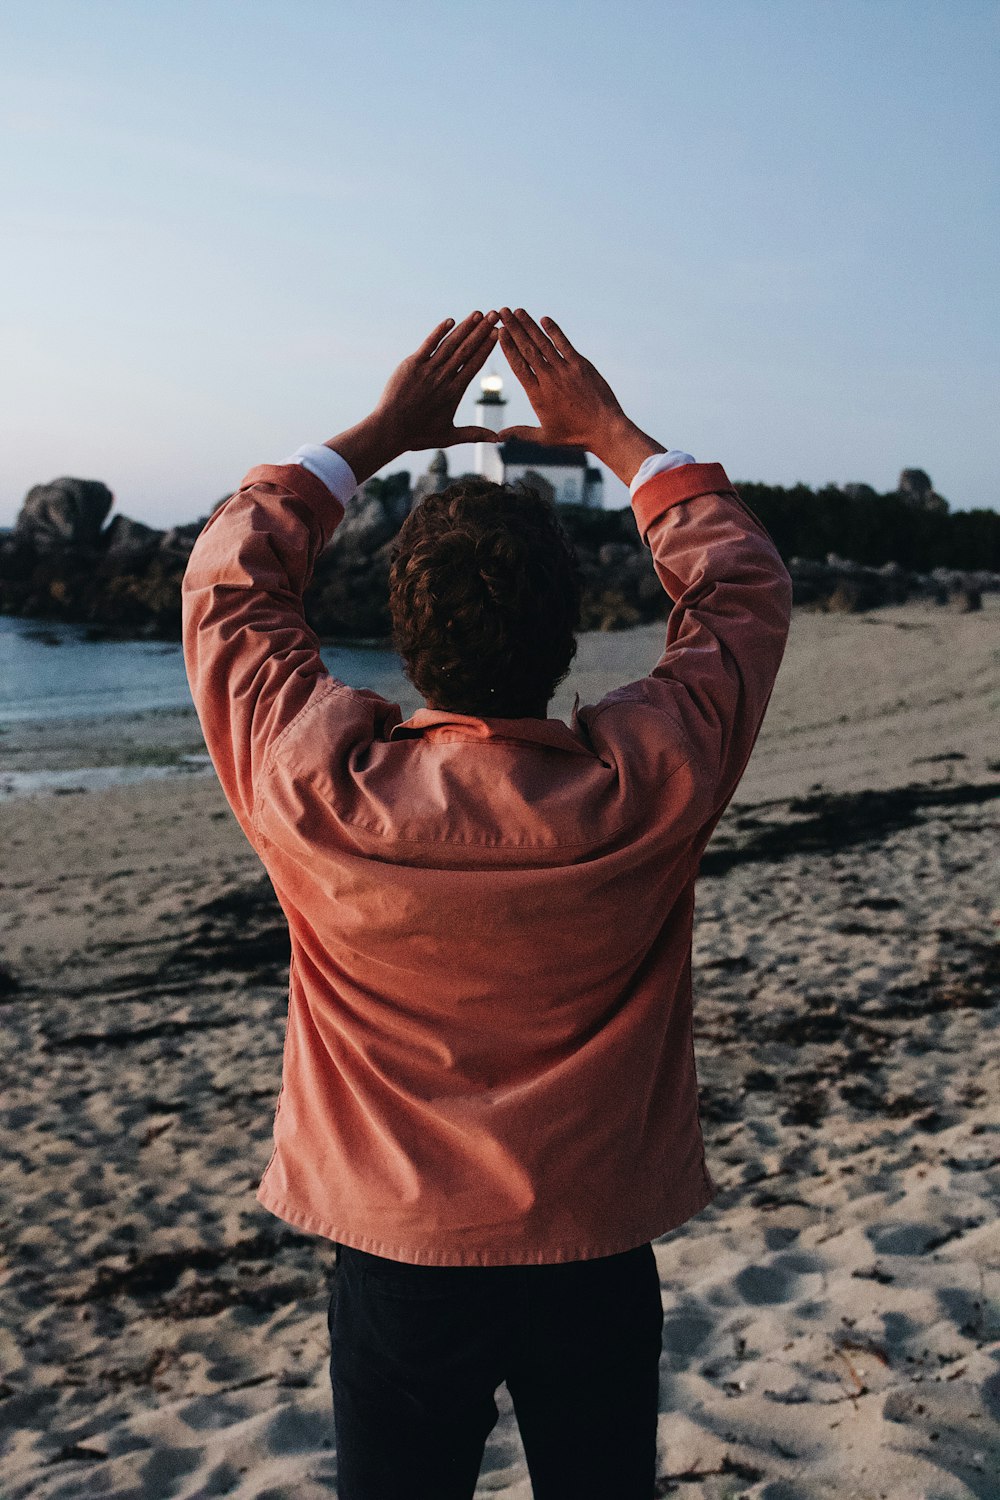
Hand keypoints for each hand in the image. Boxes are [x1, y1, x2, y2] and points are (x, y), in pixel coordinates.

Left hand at [324, 312, 501, 484]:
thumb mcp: (449, 437)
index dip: (487, 347)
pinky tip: (450, 321)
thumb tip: (498, 440)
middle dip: (481, 331)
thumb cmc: (418, 435)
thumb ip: (474, 435)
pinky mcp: (411, 365)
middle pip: (466, 350)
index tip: (497, 333)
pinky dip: (439, 332)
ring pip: (450, 344)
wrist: (390, 430)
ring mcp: (428, 370)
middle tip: (494, 314)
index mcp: (454, 392)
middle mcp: (444, 378)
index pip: (475, 364)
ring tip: (477, 314)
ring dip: (465, 328)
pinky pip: (428, 345)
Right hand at [497, 309, 665, 484]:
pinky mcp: (581, 366)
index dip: (507, 347)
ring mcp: (565, 370)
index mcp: (537, 395)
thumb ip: (520, 434)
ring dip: (529, 325)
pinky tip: (544, 319)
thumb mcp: (545, 438)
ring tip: (518, 311)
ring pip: (543, 343)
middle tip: (502, 312)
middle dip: (513, 329)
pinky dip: (554, 331)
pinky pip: (564, 344)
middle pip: (527, 349)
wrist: (605, 430)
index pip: (518, 365)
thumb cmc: (575, 437)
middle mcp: (549, 379)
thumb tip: (498, 437)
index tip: (499, 333)